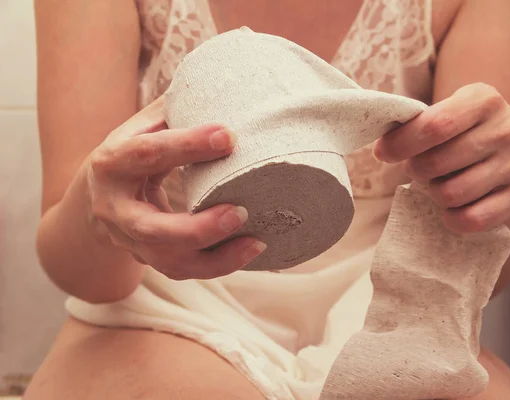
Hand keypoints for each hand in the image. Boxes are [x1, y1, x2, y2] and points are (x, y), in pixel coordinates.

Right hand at [86, 96, 265, 279]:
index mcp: (112, 162)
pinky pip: (182, 270)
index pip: (147, 153)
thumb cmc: (132, 153)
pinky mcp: (147, 257)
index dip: (187, 145)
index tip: (229, 136)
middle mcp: (115, 207)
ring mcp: (129, 239)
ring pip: (169, 260)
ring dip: (215, 257)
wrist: (97, 196)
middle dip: (198, 226)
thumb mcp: (142, 127)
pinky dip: (218, 265)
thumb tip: (224, 85)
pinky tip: (249, 251)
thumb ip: (174, 112)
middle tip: (240, 212)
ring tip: (255, 242)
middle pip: (152, 228)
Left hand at [374, 83, 509, 232]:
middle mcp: (507, 129)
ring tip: (439, 183)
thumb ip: (415, 124)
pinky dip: (453, 219)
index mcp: (484, 99)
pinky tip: (450, 209)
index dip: (401, 144)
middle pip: (437, 163)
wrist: (503, 145)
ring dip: (434, 193)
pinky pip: (474, 219)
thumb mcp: (443, 112)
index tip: (382, 153)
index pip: (434, 125)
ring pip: (452, 194)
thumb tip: (383, 148)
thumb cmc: (460, 130)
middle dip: (416, 170)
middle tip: (418, 169)